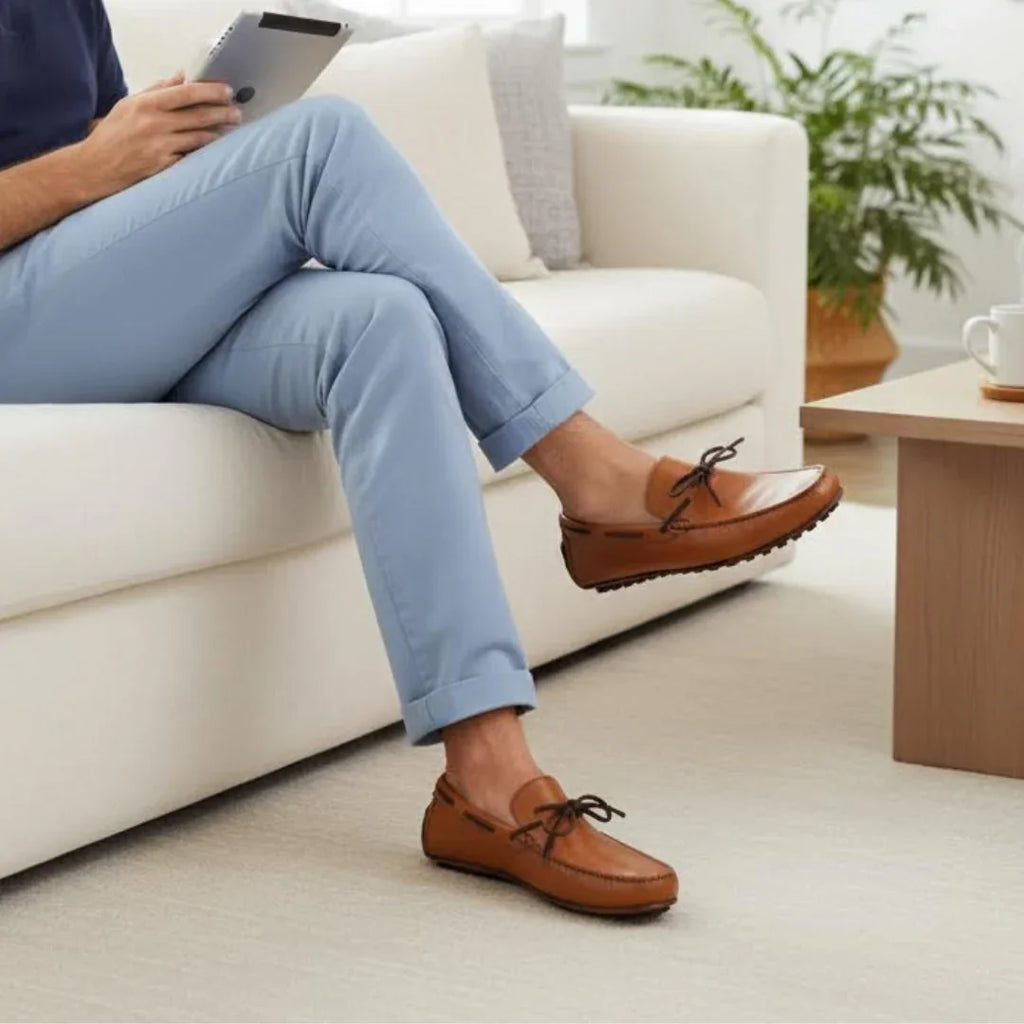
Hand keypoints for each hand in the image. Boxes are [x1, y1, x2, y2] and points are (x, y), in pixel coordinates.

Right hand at [75, 72, 241, 198]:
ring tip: (232, 127)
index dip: (210, 91)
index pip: (186, 93)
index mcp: (146, 104)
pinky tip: (218, 149)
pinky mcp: (164, 166)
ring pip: (199, 137)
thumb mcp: (128, 105)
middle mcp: (154, 124)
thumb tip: (181, 77)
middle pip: (198, 115)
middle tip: (237, 111)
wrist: (95, 167)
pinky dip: (206, 151)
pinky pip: (191, 156)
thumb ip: (157, 90)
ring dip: (219, 132)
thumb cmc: (112, 135)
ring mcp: (160, 146)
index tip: (226, 91)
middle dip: (222, 112)